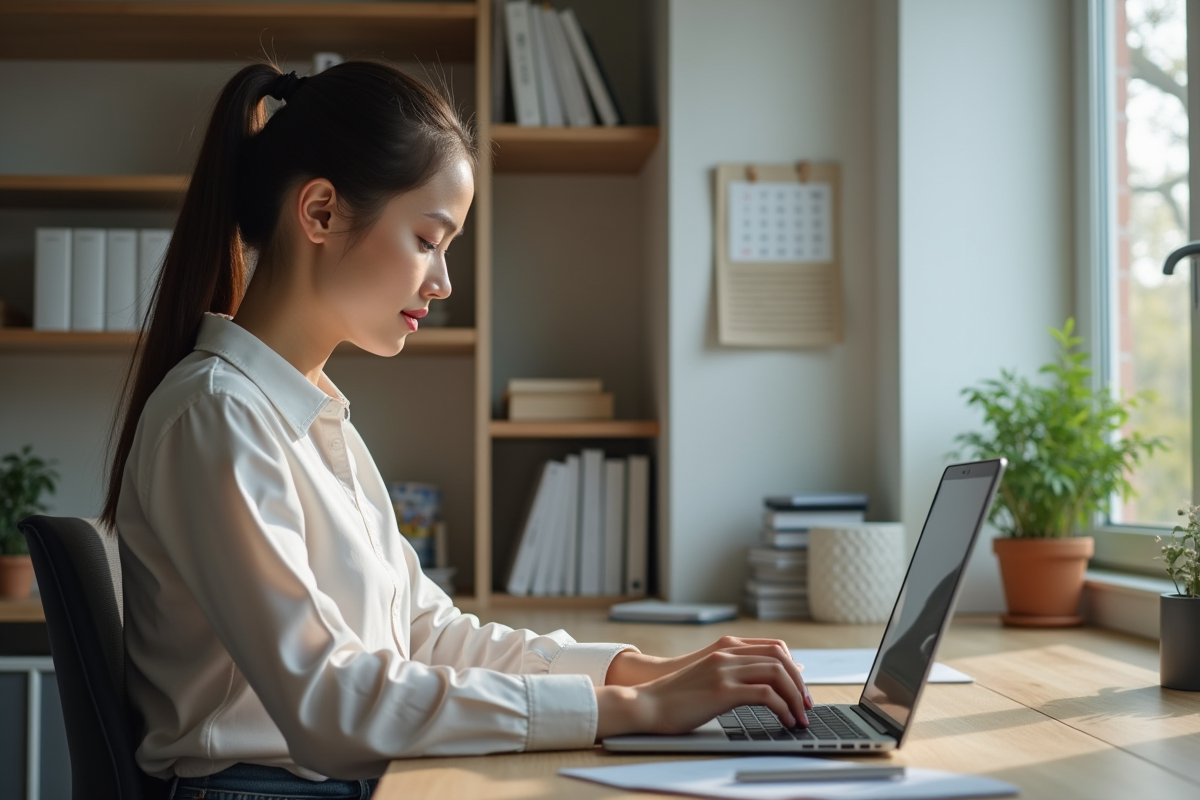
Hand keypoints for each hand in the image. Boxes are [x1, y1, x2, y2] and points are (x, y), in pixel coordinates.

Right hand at [596, 639, 811, 739]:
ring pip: (778, 674)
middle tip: (806, 706)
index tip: (800, 689)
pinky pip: (765, 694)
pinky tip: (784, 720)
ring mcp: (725, 670)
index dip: (794, 667)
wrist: (647, 704)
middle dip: (800, 684)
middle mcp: (728, 655)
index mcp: (726, 649)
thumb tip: (768, 685)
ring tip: (800, 717)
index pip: (775, 647)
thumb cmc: (677, 696)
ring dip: (795, 697)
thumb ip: (735, 673)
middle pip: (781, 659)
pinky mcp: (722, 691)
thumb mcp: (709, 676)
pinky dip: (782, 708)